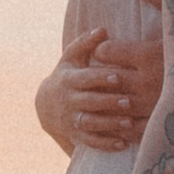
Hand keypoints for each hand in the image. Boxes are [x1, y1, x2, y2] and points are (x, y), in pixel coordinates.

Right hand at [38, 28, 162, 155]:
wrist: (45, 106)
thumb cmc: (67, 75)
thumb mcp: (71, 58)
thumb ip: (86, 43)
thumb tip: (103, 29)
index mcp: (69, 80)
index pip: (85, 79)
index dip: (99, 78)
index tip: (116, 77)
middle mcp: (70, 100)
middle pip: (89, 102)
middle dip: (108, 102)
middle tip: (128, 102)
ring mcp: (72, 119)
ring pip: (90, 123)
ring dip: (109, 125)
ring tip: (128, 123)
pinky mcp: (76, 135)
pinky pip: (90, 142)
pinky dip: (105, 144)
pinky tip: (122, 144)